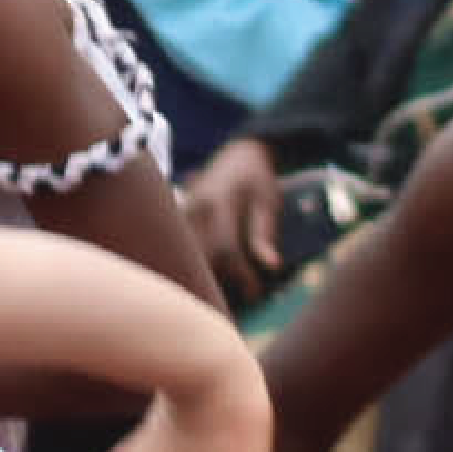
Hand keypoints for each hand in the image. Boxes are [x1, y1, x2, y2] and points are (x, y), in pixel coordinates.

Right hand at [182, 139, 283, 297]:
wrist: (241, 150)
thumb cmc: (259, 177)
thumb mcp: (268, 202)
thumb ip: (265, 234)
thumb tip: (272, 266)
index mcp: (220, 204)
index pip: (227, 249)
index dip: (242, 276)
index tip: (255, 292)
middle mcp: (197, 207)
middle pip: (200, 255)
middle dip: (216, 282)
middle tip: (232, 300)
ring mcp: (184, 209)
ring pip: (186, 251)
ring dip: (201, 272)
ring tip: (217, 289)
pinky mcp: (179, 213)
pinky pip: (181, 243)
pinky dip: (190, 259)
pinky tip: (200, 272)